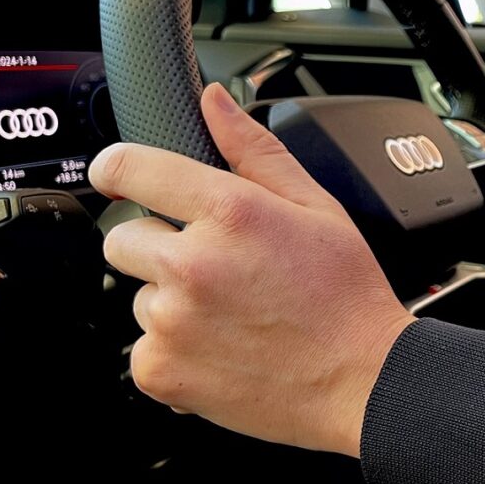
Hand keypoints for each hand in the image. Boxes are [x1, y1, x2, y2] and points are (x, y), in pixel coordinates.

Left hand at [89, 83, 414, 457]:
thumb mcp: (316, 207)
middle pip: (123, 238)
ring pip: (139, 296)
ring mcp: (172, 321)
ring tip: (233, 314)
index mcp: (230, 212)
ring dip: (173, 301)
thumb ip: (255, 149)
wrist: (364, 381)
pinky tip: (224, 347)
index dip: (121, 169)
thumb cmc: (347, 297)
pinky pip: (143, 348)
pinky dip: (174, 350)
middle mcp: (193, 264)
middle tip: (218, 268)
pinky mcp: (161, 369)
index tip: (124, 178)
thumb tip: (214, 102)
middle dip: (161, 247)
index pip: (129, 168)